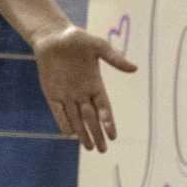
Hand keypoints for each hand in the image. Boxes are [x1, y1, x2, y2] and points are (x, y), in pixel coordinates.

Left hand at [33, 22, 137, 152]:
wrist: (52, 36)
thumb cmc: (76, 39)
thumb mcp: (97, 46)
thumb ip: (114, 58)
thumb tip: (134, 68)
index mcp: (95, 83)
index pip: (104, 108)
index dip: (108, 122)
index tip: (113, 135)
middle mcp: (82, 93)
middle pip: (91, 118)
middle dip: (97, 134)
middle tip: (102, 150)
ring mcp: (66, 94)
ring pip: (76, 118)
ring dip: (82, 133)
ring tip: (89, 148)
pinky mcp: (51, 93)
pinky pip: (57, 111)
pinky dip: (63, 122)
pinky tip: (68, 134)